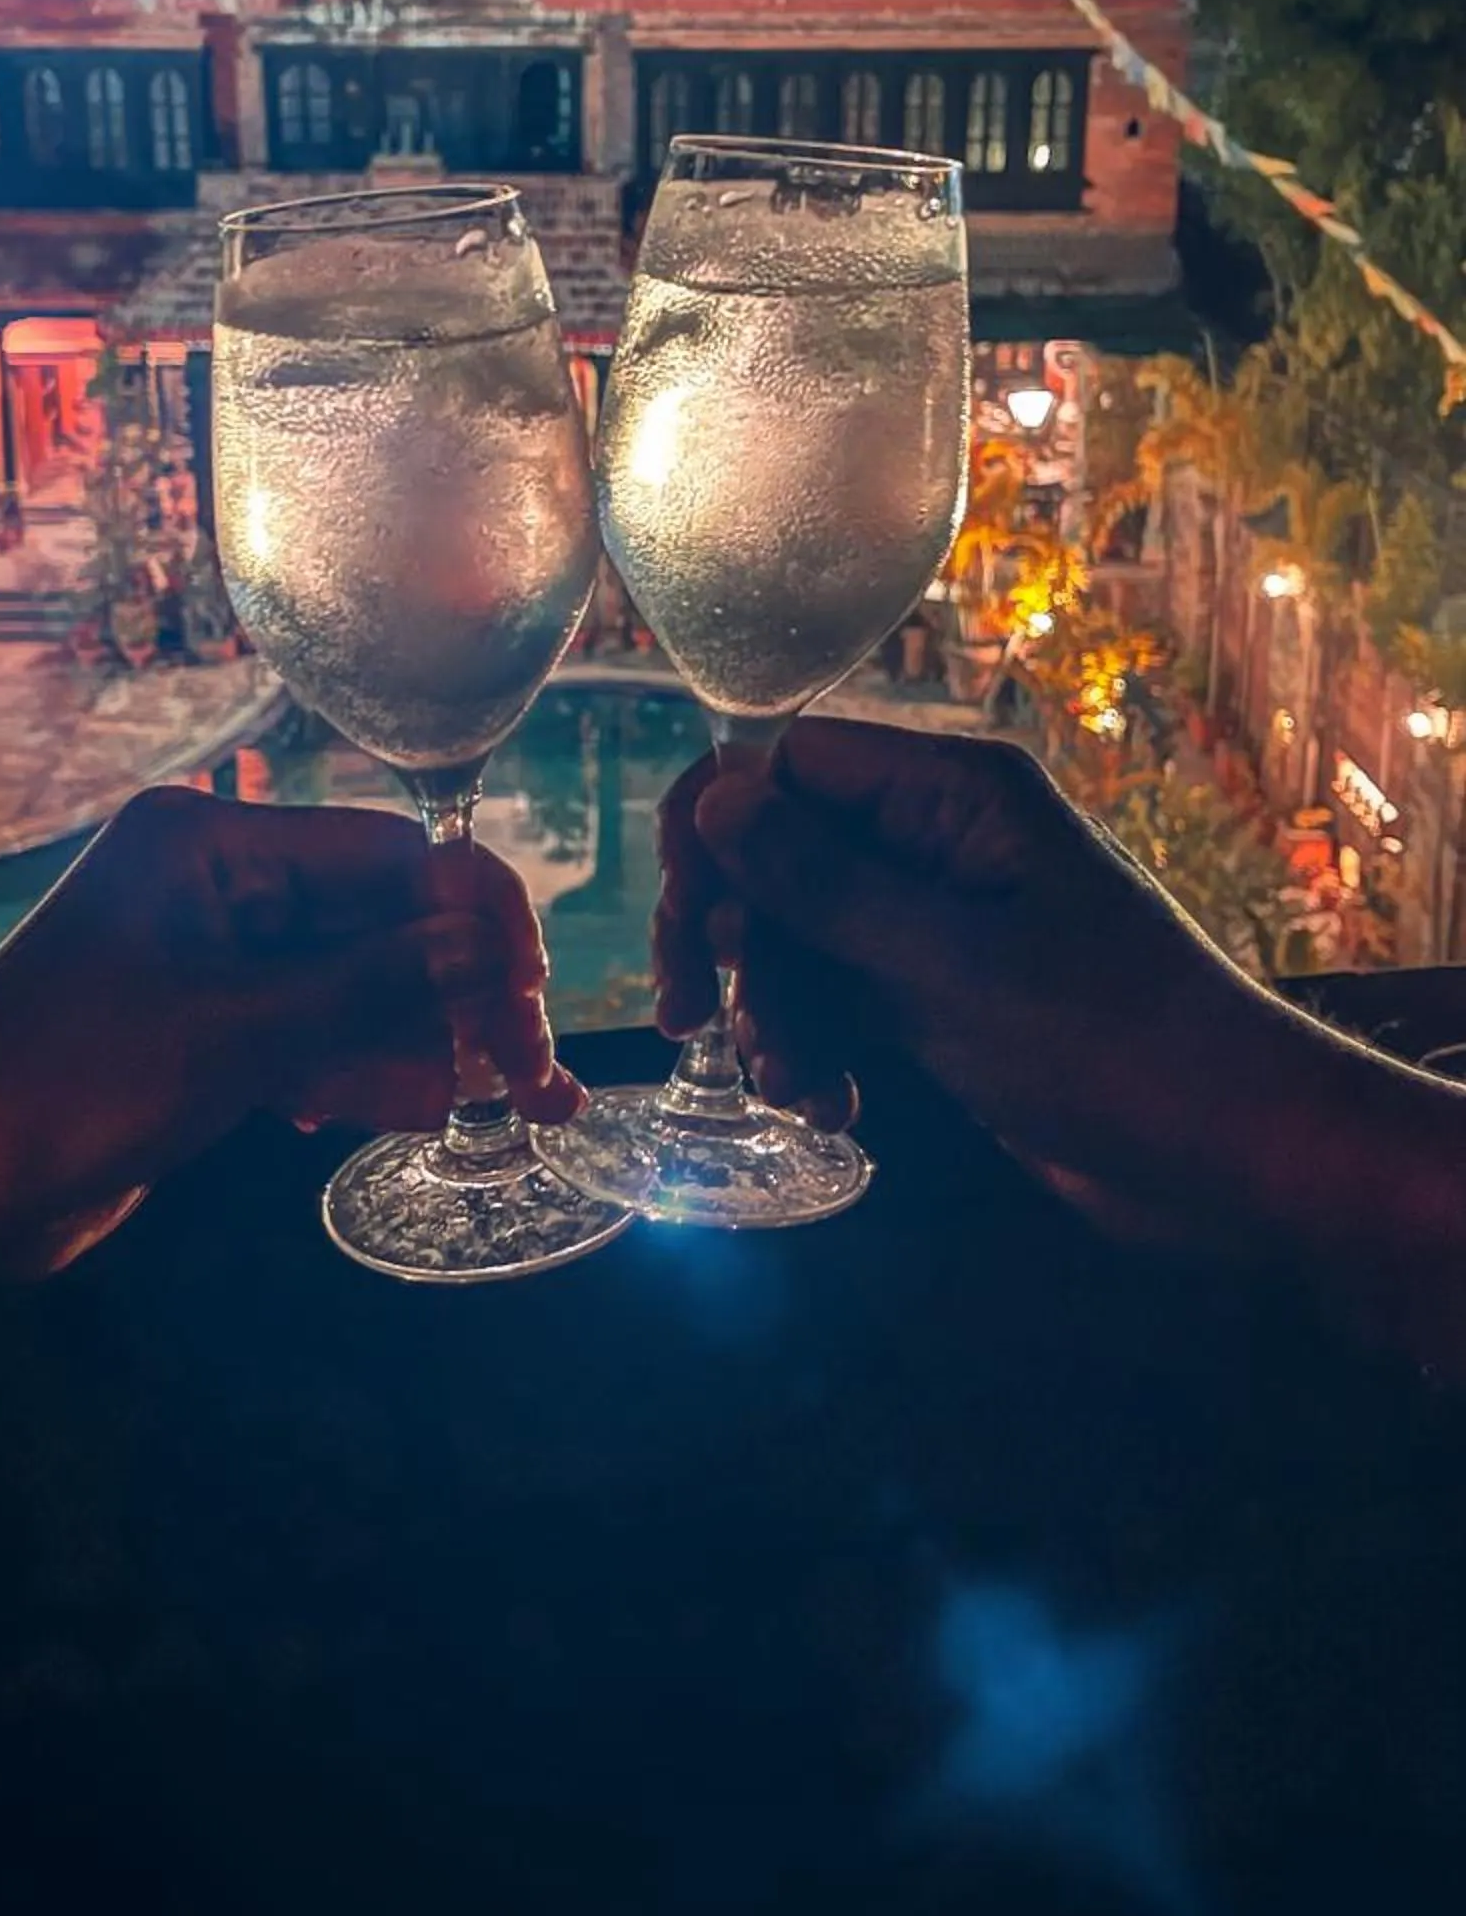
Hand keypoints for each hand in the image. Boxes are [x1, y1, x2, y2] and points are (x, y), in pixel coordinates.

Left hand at [0, 786, 577, 1320]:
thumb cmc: (67, 1088)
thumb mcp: (233, 1034)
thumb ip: (368, 985)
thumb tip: (490, 944)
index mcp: (204, 840)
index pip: (380, 851)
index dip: (470, 912)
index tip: (534, 983)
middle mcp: (213, 880)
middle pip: (376, 919)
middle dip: (454, 990)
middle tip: (533, 1064)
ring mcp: (211, 955)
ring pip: (354, 982)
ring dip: (419, 1040)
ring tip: (505, 1098)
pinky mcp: (206, 1026)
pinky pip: (313, 1027)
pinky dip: (357, 1066)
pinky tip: (397, 1109)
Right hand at [654, 720, 1465, 1287]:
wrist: (1228, 1153)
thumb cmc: (1109, 1043)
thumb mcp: (950, 963)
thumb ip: (822, 883)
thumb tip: (713, 794)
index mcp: (956, 793)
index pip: (790, 763)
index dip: (719, 832)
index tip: (690, 924)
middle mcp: (942, 839)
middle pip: (780, 853)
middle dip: (736, 941)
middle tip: (688, 1021)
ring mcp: (941, 921)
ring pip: (801, 937)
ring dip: (776, 1011)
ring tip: (793, 1088)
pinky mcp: (946, 996)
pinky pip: (842, 997)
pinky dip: (820, 1047)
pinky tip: (831, 1108)